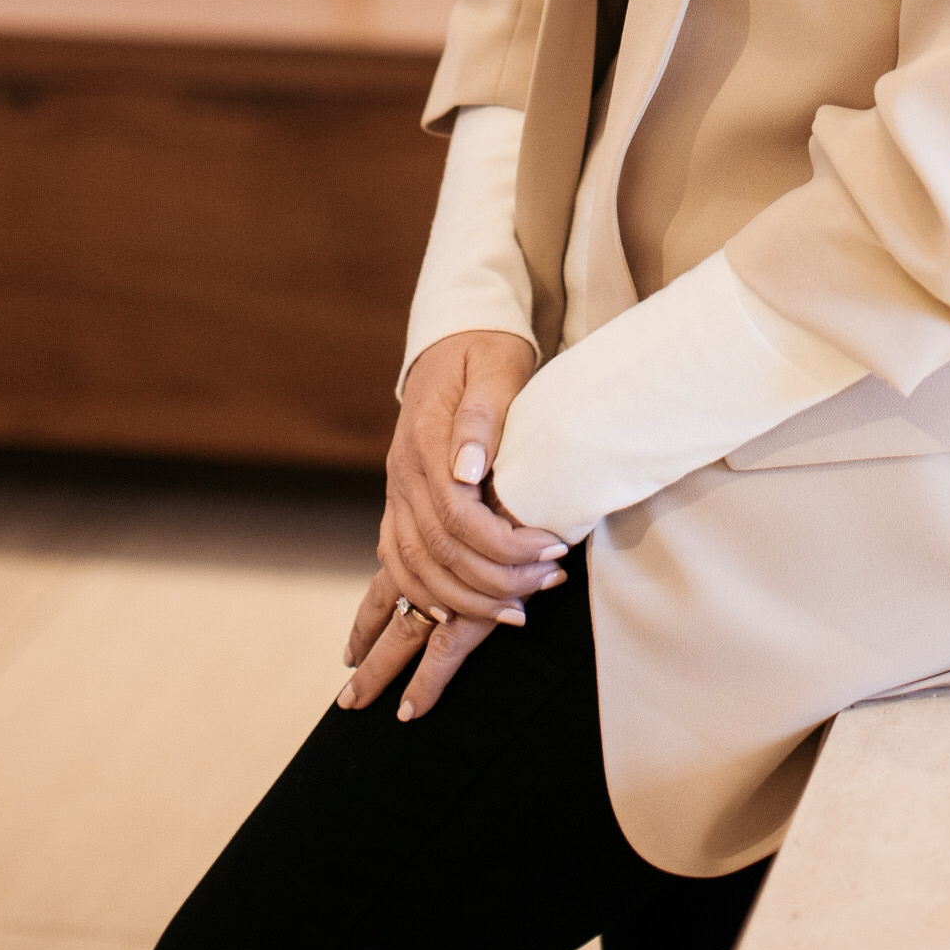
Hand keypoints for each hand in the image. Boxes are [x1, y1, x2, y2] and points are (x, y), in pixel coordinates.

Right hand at [341, 329, 566, 721]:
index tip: (553, 551)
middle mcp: (403, 475)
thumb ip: (480, 418)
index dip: (504, 545)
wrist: (455, 336)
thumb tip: (468, 471)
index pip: (458, 516)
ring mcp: (396, 492)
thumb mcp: (495, 368)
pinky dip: (423, 594)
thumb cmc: (487, 351)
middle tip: (547, 585)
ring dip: (464, 599)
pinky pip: (398, 562)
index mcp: (426, 443)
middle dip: (494, 580)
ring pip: (413, 568)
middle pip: (437, 552)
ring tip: (517, 612)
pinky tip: (458, 613)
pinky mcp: (399, 503)